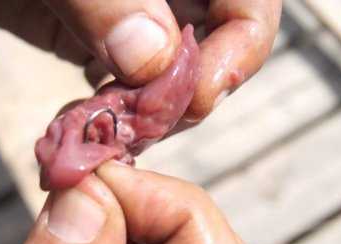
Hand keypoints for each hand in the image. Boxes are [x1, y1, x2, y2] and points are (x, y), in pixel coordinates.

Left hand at [0, 0, 281, 120]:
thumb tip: (154, 58)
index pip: (252, 2)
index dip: (240, 51)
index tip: (193, 97)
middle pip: (219, 48)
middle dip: (184, 96)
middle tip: (136, 129)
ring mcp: (140, 12)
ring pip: (174, 76)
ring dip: (147, 115)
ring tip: (106, 134)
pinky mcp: (105, 38)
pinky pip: (130, 85)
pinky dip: (115, 114)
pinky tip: (88, 127)